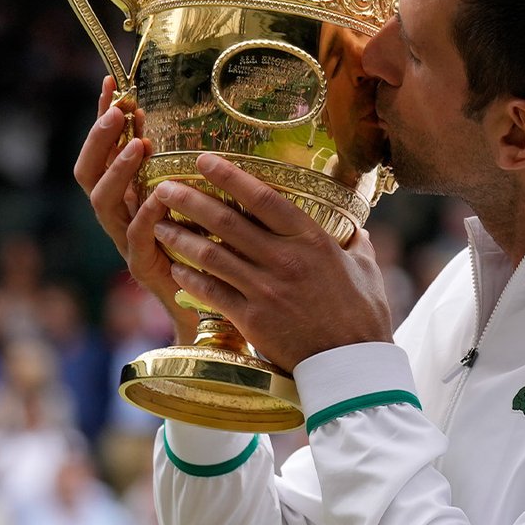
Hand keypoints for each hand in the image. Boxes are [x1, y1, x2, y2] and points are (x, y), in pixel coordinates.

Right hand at [73, 75, 196, 341]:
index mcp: (127, 197)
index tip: (111, 82)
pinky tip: (161, 193)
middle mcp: (119, 218)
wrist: (209, 310)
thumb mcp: (196, 200)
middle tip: (118, 110)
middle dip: (99, 139)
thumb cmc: (206, 251)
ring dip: (118, 170)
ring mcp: (127, 243)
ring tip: (138, 144)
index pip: (103, 151)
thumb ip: (186, 167)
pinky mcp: (144, 268)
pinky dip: (147, 213)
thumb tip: (193, 121)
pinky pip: (137, 237)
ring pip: (103, 203)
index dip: (102, 118)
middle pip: (88, 173)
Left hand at [140, 151, 393, 370]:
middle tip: (164, 188)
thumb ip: (356, 245)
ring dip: (180, 237)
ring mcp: (264, 290)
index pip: (263, 197)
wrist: (351, 365)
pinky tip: (174, 268)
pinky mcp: (251, 319)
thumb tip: (356, 231)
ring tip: (159, 224)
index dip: (229, 175)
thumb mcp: (366, 270)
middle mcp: (284, 260)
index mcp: (312, 240)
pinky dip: (190, 278)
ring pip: (211, 254)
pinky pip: (211, 292)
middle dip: (189, 200)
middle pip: (226, 221)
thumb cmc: (363, 316)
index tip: (203, 159)